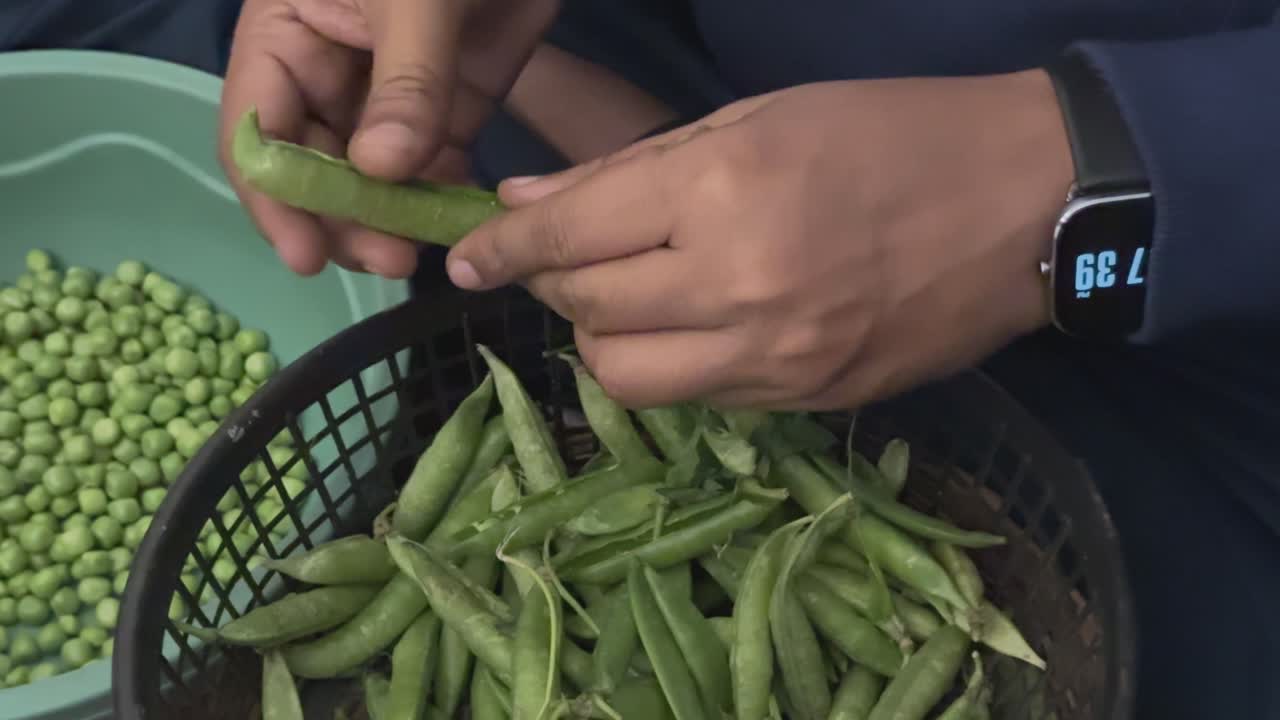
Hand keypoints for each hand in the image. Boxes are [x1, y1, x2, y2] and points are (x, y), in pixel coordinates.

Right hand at [219, 0, 559, 277]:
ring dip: (390, 221)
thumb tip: (381, 173)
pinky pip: (432, 169)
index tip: (306, 256)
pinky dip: (438, 201)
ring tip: (418, 253)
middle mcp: (328, 70)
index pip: (260, 129)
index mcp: (286, 33)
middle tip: (388, 259)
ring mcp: (389, 94)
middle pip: (316, 168)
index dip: (276, 198)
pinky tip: (456, 226)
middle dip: (343, 220)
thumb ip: (403, 82)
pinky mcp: (448, 107)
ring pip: (372, 180)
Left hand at [446, 70, 1073, 410]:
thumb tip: (527, 204)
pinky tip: (697, 323)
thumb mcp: (754, 120)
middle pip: (588, 314)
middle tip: (569, 257)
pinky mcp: (808, 404)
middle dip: (555, 284)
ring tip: (631, 298)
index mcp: (722, 195)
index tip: (467, 258)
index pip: (569, 237)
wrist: (1027, 204)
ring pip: (627, 379)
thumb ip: (631, 168)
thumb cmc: (890, 132)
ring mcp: (776, 361)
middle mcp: (739, 290)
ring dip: (604, 337)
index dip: (503, 248)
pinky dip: (673, 362)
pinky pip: (698, 399)